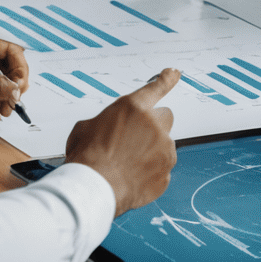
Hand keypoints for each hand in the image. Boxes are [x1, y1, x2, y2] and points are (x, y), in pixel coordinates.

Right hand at [66, 69, 180, 213]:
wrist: (94, 189)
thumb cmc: (87, 158)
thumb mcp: (85, 128)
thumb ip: (106, 122)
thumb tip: (105, 130)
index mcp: (134, 108)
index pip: (157, 87)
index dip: (167, 79)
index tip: (174, 73)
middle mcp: (154, 125)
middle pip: (165, 117)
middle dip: (153, 125)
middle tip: (135, 139)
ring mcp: (164, 150)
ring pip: (164, 146)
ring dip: (151, 151)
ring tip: (126, 164)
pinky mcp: (166, 173)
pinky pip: (161, 169)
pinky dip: (150, 172)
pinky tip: (131, 178)